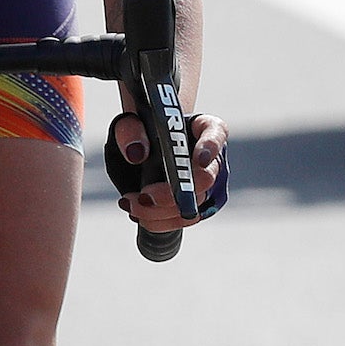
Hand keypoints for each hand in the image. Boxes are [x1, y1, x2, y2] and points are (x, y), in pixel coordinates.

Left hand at [110, 109, 229, 232]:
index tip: (199, 159)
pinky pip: (184, 220)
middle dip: (173, 192)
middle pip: (205, 178)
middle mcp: (213, 158)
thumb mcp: (129, 123)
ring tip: (129, 203)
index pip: (216, 133)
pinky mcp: (199, 207)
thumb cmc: (140, 132)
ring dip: (160, 211)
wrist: (142, 152)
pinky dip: (158, 221)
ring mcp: (210, 185)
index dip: (211, 147)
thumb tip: (136, 153)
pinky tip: (137, 214)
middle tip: (143, 195)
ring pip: (194, 205)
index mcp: (203, 127)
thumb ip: (129, 130)